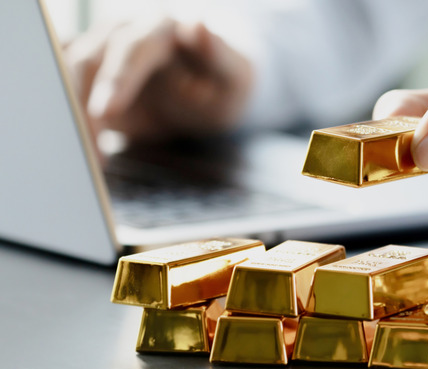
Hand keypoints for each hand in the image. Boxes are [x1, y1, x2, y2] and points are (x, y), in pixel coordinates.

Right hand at [64, 17, 252, 143]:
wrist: (211, 90)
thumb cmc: (225, 83)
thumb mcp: (234, 75)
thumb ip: (219, 54)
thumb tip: (199, 25)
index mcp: (162, 29)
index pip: (133, 48)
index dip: (118, 78)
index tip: (105, 112)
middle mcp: (126, 33)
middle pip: (90, 61)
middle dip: (84, 106)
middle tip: (92, 151)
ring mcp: (103, 52)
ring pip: (71, 77)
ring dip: (74, 118)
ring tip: (91, 158)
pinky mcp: (92, 77)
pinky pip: (68, 92)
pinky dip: (69, 119)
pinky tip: (76, 146)